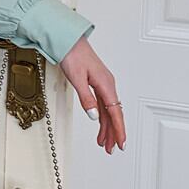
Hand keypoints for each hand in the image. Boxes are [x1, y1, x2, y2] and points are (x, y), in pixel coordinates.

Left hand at [58, 35, 124, 153]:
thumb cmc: (72, 54)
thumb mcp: (77, 78)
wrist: (68, 39)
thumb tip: (94, 116)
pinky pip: (103, 104)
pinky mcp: (97, 83)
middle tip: (111, 149)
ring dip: (107, 127)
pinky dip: (101, 117)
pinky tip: (99, 125)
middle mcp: (107, 85)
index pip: (115, 112)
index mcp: (106, 84)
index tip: (121, 143)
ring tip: (104, 143)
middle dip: (113, 133)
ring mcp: (103, 84)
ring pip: (108, 111)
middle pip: (114, 114)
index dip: (119, 129)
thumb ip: (86, 98)